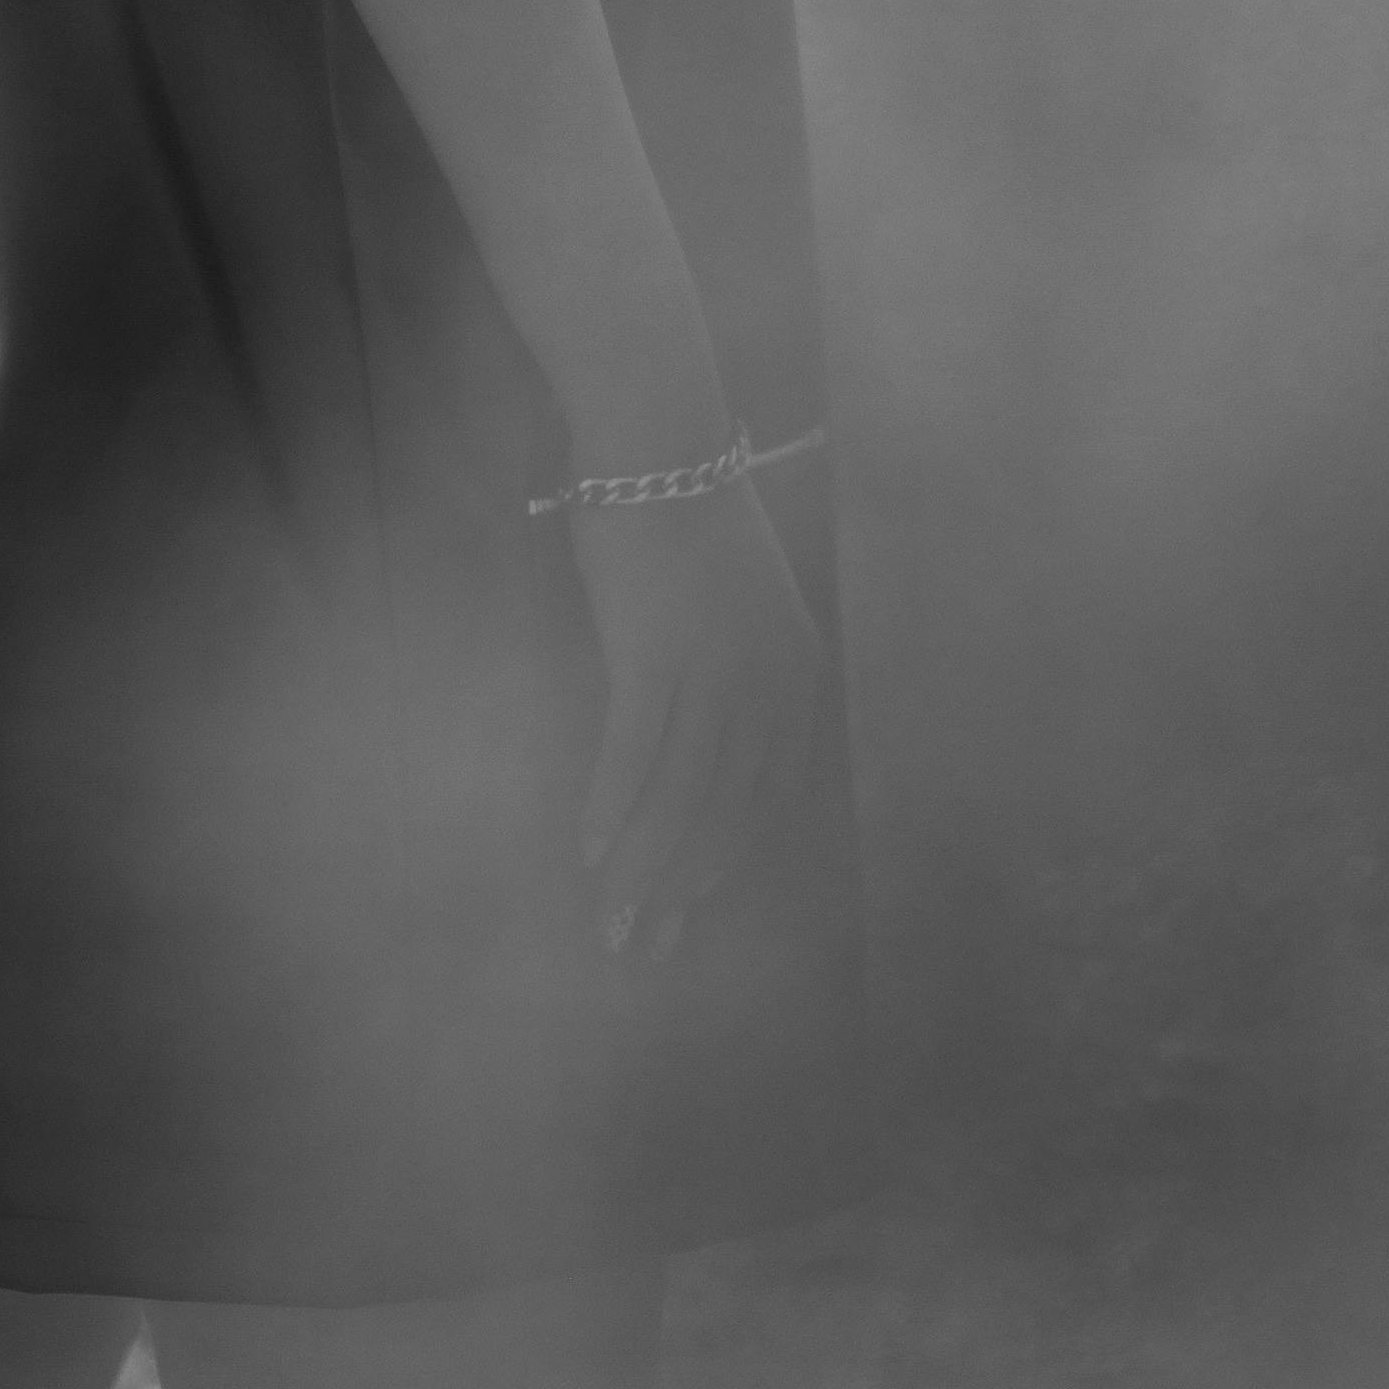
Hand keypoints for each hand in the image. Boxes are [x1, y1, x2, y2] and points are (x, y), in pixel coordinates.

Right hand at [572, 478, 824, 963]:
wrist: (658, 443)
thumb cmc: (685, 521)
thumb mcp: (737, 610)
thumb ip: (729, 683)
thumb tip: (687, 762)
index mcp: (798, 677)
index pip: (768, 800)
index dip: (725, 865)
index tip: (689, 915)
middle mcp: (769, 685)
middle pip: (725, 814)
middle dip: (682, 890)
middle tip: (643, 946)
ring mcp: (716, 671)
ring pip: (680, 799)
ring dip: (642, 867)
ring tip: (610, 916)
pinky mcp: (657, 654)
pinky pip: (634, 754)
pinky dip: (611, 808)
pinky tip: (589, 848)